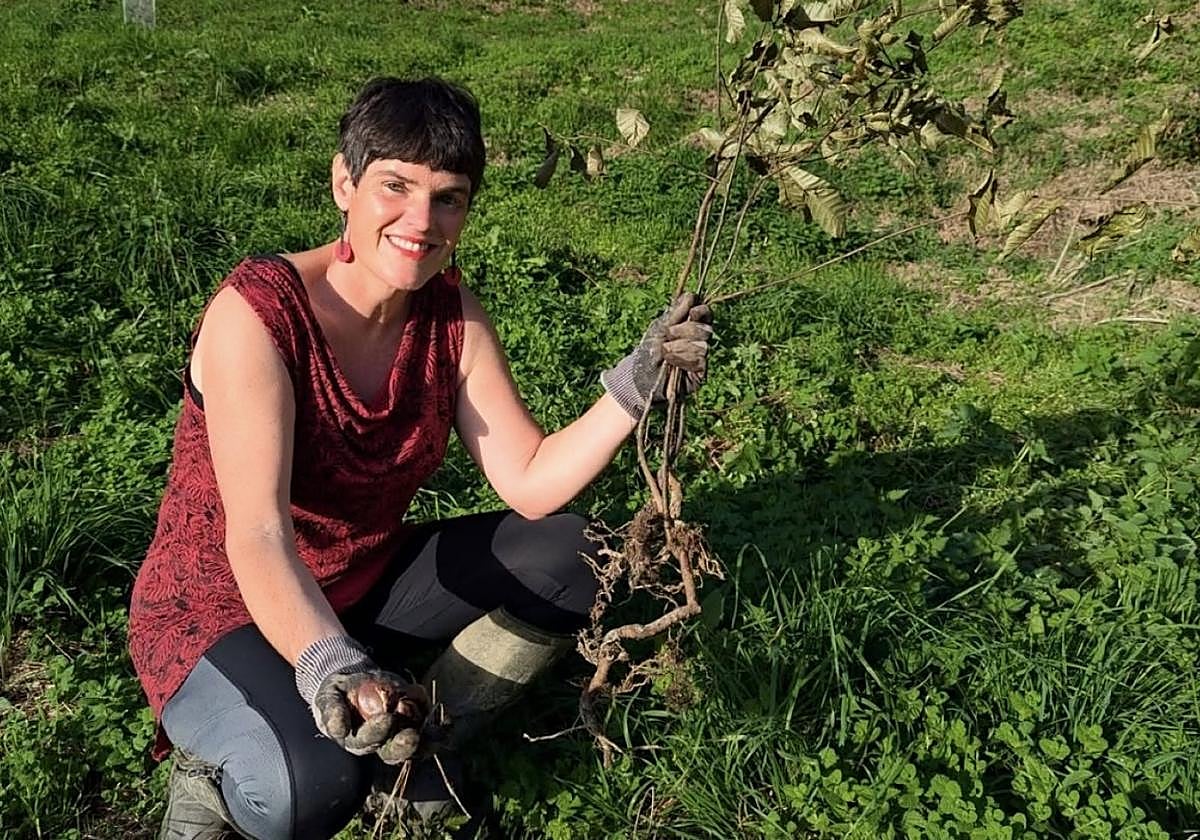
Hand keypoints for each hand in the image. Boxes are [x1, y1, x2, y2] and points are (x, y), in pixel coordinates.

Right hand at [295, 635, 429, 762]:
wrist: (355, 681)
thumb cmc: (338, 694)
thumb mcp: (329, 698)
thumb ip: (333, 713)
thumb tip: (340, 730)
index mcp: (358, 741)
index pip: (369, 742)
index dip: (378, 732)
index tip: (387, 718)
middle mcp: (380, 743)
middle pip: (395, 752)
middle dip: (405, 746)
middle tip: (412, 736)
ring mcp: (399, 734)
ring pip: (417, 746)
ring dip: (428, 739)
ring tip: (439, 731)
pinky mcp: (415, 723)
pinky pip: (430, 729)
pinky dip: (440, 726)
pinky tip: (448, 719)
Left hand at [601, 292, 713, 418]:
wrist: (640, 378)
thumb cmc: (648, 351)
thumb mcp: (659, 329)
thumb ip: (676, 313)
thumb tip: (690, 295)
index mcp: (690, 326)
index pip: (705, 314)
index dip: (702, 311)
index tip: (693, 312)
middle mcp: (698, 340)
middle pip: (706, 329)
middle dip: (687, 330)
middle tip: (669, 333)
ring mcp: (700, 357)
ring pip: (703, 345)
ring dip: (682, 346)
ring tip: (665, 350)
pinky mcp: (700, 372)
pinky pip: (700, 361)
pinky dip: (683, 358)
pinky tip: (670, 361)